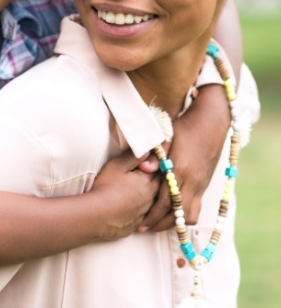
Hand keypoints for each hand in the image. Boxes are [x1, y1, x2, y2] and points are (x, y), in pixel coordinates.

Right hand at [90, 150, 159, 239]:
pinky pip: (144, 215)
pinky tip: (134, 208)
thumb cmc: (106, 187)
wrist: (97, 216)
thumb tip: (147, 150)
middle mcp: (149, 197)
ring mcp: (144, 212)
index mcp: (146, 181)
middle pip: (157, 185)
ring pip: (153, 201)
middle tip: (146, 173)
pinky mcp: (136, 224)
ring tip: (138, 191)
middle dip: (154, 178)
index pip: (157, 169)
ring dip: (149, 195)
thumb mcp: (117, 166)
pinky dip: (141, 210)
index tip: (148, 161)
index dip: (153, 163)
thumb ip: (133, 157)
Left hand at [139, 83, 229, 232]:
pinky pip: (197, 208)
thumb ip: (155, 154)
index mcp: (180, 170)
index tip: (140, 224)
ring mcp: (201, 184)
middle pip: (176, 214)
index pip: (164, 201)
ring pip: (190, 215)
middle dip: (160, 224)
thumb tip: (144, 168)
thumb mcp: (167, 137)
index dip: (152, 215)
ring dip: (175, 223)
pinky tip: (175, 213)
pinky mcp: (205, 185)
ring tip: (159, 223)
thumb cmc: (185, 128)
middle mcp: (192, 181)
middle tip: (145, 228)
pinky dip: (186, 215)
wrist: (211, 122)